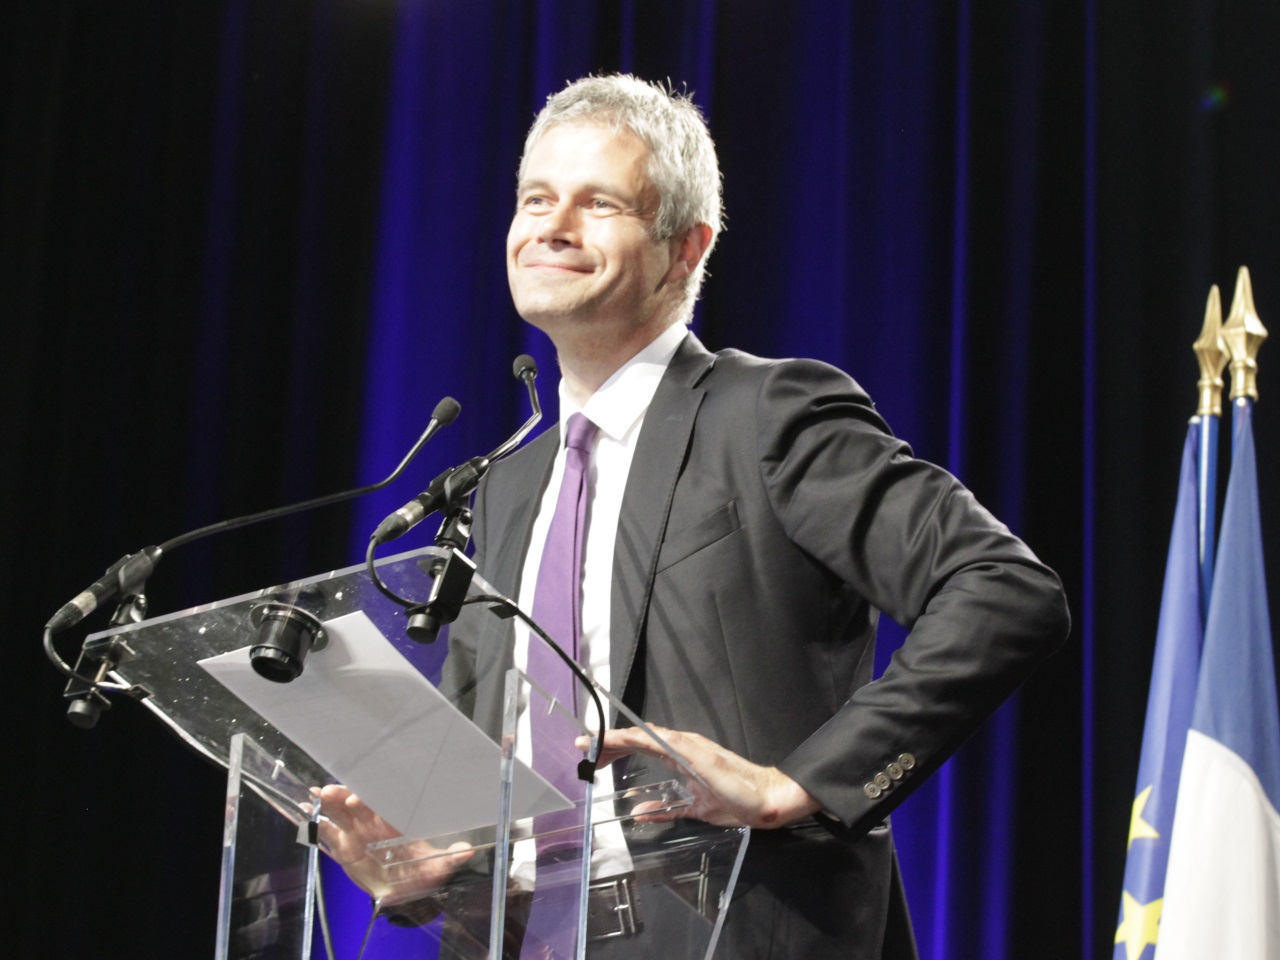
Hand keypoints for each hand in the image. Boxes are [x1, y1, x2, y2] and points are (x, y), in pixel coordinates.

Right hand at [310, 785, 472, 902]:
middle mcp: (374, 822)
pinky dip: (317, 825)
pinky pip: (328, 833)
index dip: (374, 796)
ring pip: (340, 813)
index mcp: (395, 820)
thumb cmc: (421, 872)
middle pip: (357, 803)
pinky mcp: (343, 847)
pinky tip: (306, 813)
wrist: (404, 892)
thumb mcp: (437, 866)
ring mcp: (356, 833)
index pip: (384, 802)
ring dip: (330, 804)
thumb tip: (468, 850)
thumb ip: (450, 858)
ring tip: (318, 796)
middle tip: (332, 791)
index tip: (362, 796)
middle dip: (345, 795)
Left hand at [580, 725, 821, 829]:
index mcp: (681, 757)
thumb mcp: (691, 809)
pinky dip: (641, 738)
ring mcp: (688, 746)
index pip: (642, 746)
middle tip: (582, 746)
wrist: (765, 798)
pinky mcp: (695, 751)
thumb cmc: (735, 802)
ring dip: (617, 738)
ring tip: (593, 742)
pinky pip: (662, 742)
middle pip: (638, 738)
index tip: (594, 753)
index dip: (617, 747)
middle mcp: (681, 746)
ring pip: (645, 736)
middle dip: (609, 741)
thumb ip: (665, 809)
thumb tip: (639, 811)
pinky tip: (624, 739)